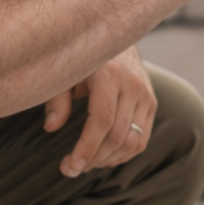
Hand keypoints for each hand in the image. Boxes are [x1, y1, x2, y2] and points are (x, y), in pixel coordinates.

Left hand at [43, 47, 155, 176]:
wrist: (114, 35)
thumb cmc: (81, 56)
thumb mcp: (64, 71)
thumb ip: (57, 98)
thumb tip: (52, 127)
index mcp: (109, 74)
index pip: (102, 120)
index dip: (87, 147)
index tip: (70, 166)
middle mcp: (133, 84)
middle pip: (118, 135)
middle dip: (93, 158)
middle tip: (70, 169)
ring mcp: (146, 94)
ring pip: (132, 141)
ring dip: (107, 160)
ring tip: (84, 163)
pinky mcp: (151, 103)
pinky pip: (142, 139)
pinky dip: (123, 154)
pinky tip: (103, 157)